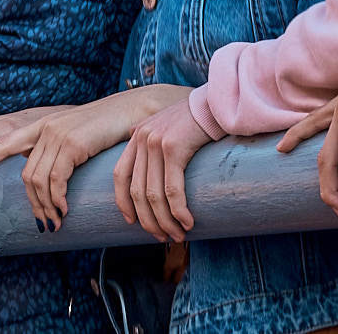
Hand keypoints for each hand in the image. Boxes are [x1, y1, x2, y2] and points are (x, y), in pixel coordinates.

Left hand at [0, 87, 189, 229]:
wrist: (136, 111)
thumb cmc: (107, 131)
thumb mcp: (72, 139)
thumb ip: (53, 153)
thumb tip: (41, 183)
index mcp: (40, 125)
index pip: (0, 142)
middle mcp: (42, 126)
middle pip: (19, 171)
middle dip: (25, 201)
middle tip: (38, 222)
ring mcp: (55, 132)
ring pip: (36, 180)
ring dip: (45, 208)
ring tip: (55, 222)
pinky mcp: (72, 141)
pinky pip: (55, 180)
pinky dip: (57, 201)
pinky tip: (64, 211)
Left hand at [112, 97, 215, 242]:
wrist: (217, 102)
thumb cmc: (197, 119)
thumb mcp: (167, 127)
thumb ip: (153, 142)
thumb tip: (148, 167)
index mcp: (137, 135)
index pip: (119, 175)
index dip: (123, 202)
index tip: (132, 223)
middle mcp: (141, 138)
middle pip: (137, 191)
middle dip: (149, 220)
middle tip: (162, 236)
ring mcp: (155, 142)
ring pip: (154, 195)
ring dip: (166, 221)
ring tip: (178, 235)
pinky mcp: (174, 148)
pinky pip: (172, 190)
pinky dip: (179, 211)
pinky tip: (188, 222)